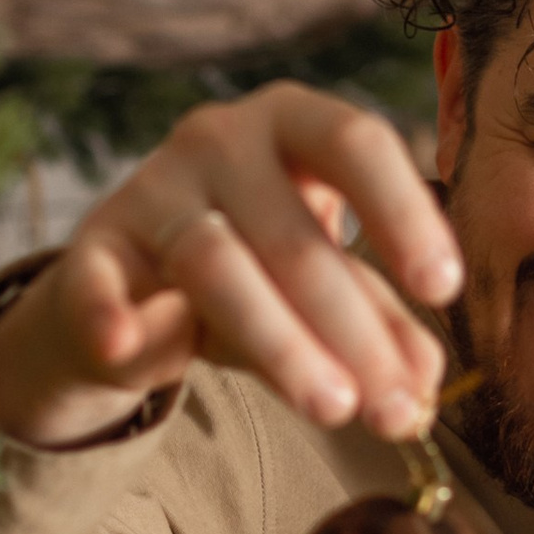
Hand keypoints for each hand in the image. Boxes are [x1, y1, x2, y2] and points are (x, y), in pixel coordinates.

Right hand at [0, 82, 464, 448]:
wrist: (131, 281)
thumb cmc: (255, 264)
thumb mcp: (326, 287)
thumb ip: (380, 323)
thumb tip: (424, 386)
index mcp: (292, 123)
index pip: (356, 143)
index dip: (404, 212)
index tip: (443, 288)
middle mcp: (218, 139)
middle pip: (294, 233)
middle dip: (353, 330)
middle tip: (395, 410)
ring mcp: (149, 189)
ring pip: (215, 262)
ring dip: (279, 341)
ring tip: (333, 408)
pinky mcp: (91, 249)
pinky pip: (94, 279)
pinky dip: (108, 311)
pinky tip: (124, 346)